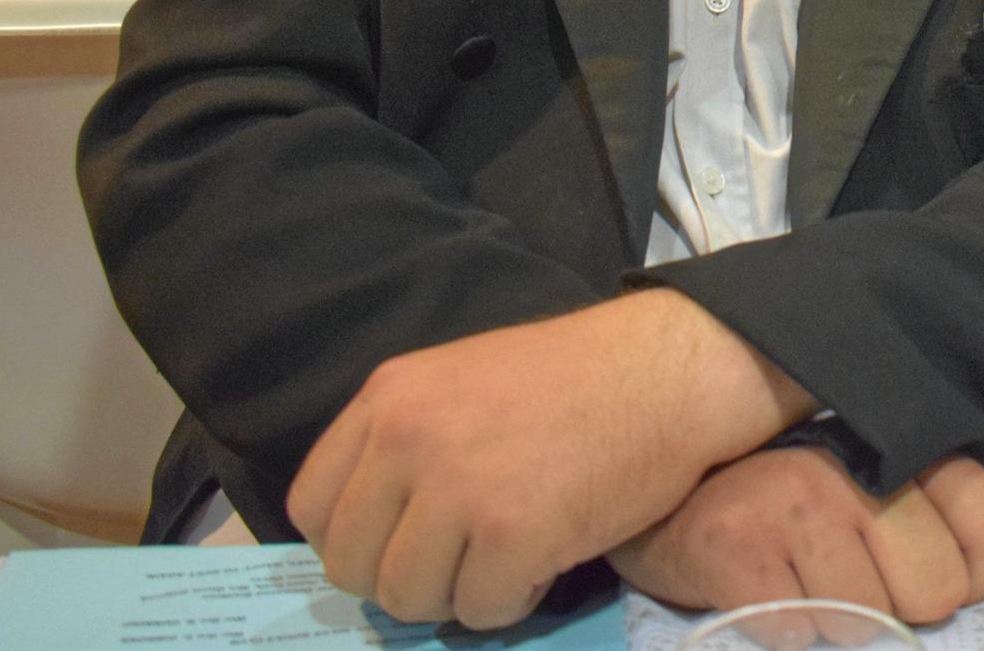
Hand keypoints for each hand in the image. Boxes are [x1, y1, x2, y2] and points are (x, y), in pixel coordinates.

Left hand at [288, 289, 813, 628]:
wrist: (671, 371)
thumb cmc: (577, 377)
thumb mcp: (463, 382)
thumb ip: (407, 442)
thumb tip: (372, 532)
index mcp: (390, 398)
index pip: (312, 507)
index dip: (355, 541)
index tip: (402, 543)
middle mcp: (408, 439)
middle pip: (352, 566)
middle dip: (405, 578)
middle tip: (461, 561)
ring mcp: (458, 488)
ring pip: (408, 599)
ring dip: (457, 594)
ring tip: (507, 558)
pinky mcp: (512, 534)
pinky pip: (480, 611)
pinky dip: (512, 601)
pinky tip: (545, 559)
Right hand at [610, 447, 983, 624]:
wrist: (665, 499)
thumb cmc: (787, 503)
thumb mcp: (878, 491)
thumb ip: (957, 514)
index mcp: (893, 446)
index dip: (975, 572)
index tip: (939, 577)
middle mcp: (848, 469)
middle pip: (935, 590)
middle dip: (903, 608)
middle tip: (855, 581)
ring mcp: (790, 503)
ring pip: (869, 620)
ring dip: (842, 623)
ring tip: (807, 584)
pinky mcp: (736, 550)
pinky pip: (800, 634)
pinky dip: (788, 633)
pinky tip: (770, 597)